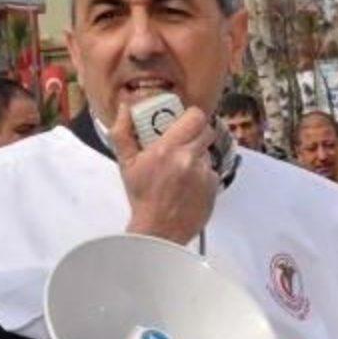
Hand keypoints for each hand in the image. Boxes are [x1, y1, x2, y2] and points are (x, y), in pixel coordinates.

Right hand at [110, 103, 218, 244]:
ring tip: (181, 171)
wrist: (158, 231)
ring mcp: (204, 174)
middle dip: (195, 135)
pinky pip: (211, 172)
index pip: (195, 116)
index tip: (183, 122)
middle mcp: (189, 158)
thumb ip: (123, 132)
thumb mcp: (125, 163)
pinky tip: (187, 186)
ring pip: (208, 153)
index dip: (191, 117)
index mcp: (167, 149)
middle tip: (183, 144)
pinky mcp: (214, 188)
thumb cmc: (141, 198)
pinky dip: (202, 176)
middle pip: (206, 131)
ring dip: (197, 157)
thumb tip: (125, 107)